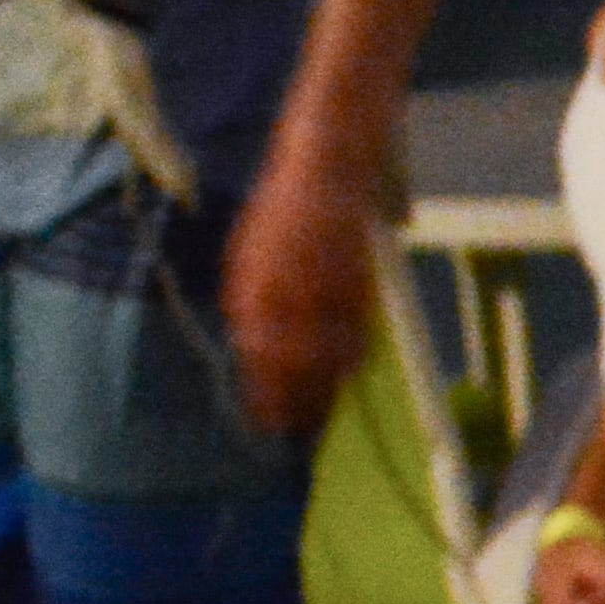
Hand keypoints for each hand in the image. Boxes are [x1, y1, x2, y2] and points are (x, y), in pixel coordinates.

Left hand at [218, 158, 378, 442]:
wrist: (325, 172)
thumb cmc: (277, 213)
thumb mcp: (244, 258)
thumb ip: (248, 305)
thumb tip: (251, 350)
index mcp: (255, 291)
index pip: (259, 361)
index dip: (264, 396)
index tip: (265, 422)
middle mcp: (290, 301)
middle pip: (295, 371)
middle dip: (295, 405)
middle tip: (294, 431)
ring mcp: (328, 297)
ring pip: (329, 361)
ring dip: (325, 392)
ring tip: (320, 415)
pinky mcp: (359, 290)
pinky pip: (356, 339)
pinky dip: (350, 362)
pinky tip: (346, 373)